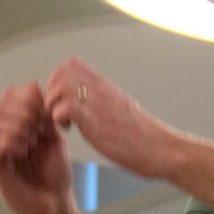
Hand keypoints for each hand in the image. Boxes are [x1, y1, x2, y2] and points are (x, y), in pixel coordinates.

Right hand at [0, 81, 74, 213]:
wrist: (56, 205)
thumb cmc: (55, 175)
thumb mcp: (55, 137)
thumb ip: (45, 115)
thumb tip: (35, 88)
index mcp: (17, 125)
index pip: (10, 95)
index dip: (26, 95)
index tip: (44, 108)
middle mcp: (3, 135)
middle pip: (0, 105)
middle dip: (23, 109)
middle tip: (39, 125)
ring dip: (17, 125)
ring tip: (32, 139)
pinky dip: (9, 141)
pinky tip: (23, 149)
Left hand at [44, 58, 185, 181]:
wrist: (161, 149)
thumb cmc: (143, 137)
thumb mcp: (120, 109)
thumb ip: (102, 102)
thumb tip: (91, 105)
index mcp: (104, 86)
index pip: (71, 64)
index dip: (57, 79)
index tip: (61, 99)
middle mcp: (99, 89)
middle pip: (61, 71)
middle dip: (52, 92)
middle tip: (58, 112)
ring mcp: (97, 103)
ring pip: (59, 87)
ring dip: (54, 106)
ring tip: (64, 122)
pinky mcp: (94, 121)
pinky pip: (65, 108)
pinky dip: (60, 120)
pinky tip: (71, 130)